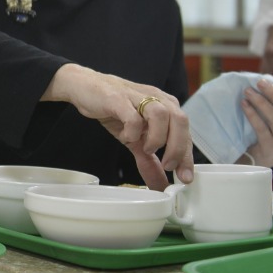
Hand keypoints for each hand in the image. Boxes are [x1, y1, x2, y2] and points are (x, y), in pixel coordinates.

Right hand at [47, 64, 192, 188]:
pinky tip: (126, 137)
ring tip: (146, 149)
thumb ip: (148, 160)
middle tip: (167, 166)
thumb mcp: (134, 139)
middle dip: (178, 148)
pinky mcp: (118, 99)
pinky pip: (132, 116)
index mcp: (165, 106)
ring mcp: (137, 97)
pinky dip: (133, 131)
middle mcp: (156, 98)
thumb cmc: (113, 109)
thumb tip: (160, 186)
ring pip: (161, 114)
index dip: (187, 156)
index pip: (185, 132)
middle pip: (180, 121)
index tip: (185, 177)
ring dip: (158, 137)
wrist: (84, 87)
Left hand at [241, 78, 272, 167]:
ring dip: (261, 102)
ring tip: (248, 92)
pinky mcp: (272, 150)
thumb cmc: (268, 134)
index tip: (268, 82)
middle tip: (259, 83)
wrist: (256, 160)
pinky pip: (262, 129)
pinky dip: (252, 114)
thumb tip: (271, 82)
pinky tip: (244, 104)